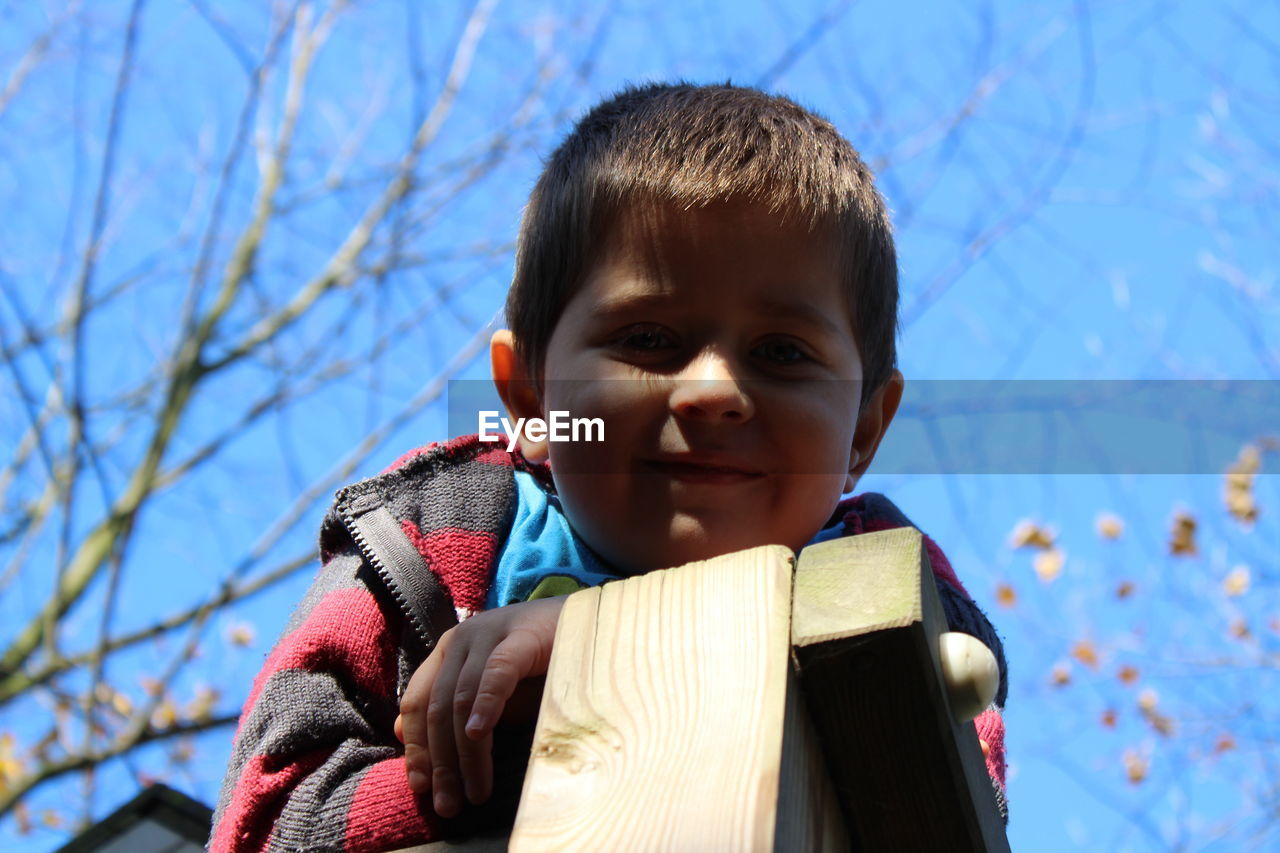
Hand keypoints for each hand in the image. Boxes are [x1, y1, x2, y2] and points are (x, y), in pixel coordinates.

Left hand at [394, 595, 565, 817]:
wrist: (596, 623)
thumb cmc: (546, 664)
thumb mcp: (497, 695)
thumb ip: (458, 712)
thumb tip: (402, 734)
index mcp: (450, 651)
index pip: (417, 701)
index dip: (416, 747)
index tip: (420, 788)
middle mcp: (462, 638)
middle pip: (437, 706)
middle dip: (440, 761)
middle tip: (448, 805)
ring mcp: (490, 632)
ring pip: (462, 698)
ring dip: (466, 753)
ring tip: (475, 791)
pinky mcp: (520, 635)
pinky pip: (495, 674)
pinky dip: (484, 706)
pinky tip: (479, 735)